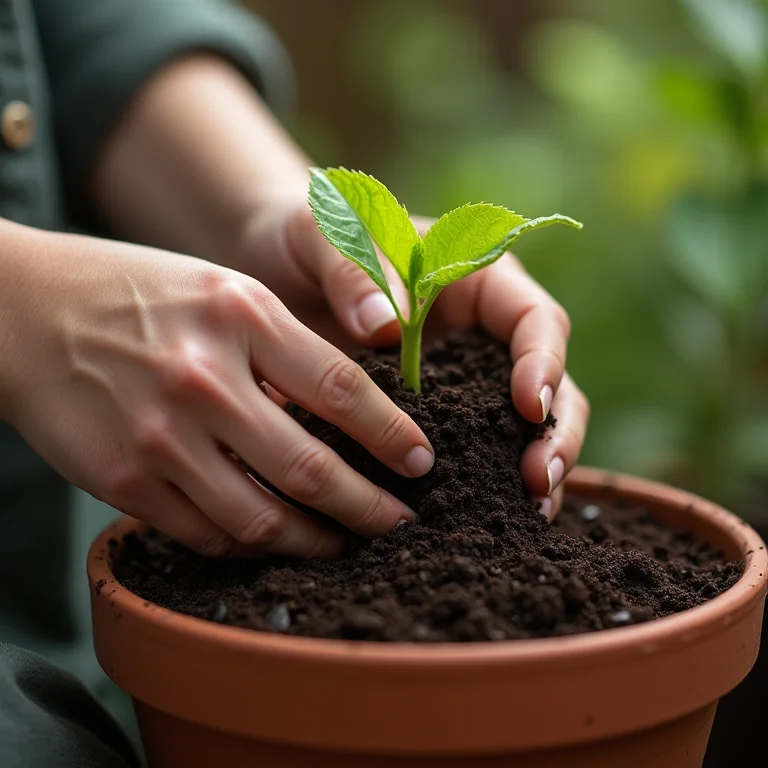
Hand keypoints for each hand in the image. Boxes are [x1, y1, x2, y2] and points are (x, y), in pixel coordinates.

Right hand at [0, 223, 433, 555]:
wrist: (23, 310)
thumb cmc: (138, 294)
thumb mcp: (222, 293)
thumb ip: (284, 348)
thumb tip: (344, 416)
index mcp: (239, 316)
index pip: (341, 388)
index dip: (392, 435)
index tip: (421, 464)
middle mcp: (202, 377)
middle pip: (311, 469)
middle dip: (370, 507)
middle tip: (400, 521)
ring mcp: (159, 436)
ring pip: (262, 518)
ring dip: (316, 541)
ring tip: (345, 542)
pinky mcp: (123, 481)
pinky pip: (207, 534)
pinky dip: (252, 545)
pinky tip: (277, 539)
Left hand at [236, 203, 588, 520]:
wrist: (271, 268)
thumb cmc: (304, 237)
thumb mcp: (324, 236)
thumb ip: (355, 270)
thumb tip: (388, 328)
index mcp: (473, 278)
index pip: (534, 318)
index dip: (543, 361)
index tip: (529, 404)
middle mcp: (478, 332)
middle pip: (548, 382)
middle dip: (554, 431)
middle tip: (539, 480)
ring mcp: (459, 378)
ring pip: (519, 427)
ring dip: (533, 469)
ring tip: (527, 515)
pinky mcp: (430, 415)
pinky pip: (468, 451)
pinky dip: (481, 484)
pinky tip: (474, 519)